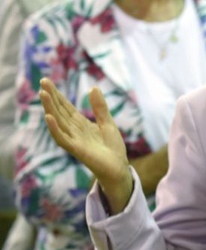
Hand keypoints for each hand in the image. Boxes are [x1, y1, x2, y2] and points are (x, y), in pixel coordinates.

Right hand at [39, 78, 132, 212]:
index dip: (57, 95)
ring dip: (50, 108)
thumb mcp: (107, 123)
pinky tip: (49, 117)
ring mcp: (74, 140)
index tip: (47, 81)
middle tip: (42, 81)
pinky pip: (62, 138)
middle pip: (60, 111)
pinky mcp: (77, 150)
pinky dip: (55, 128)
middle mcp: (74, 130)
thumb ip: (100, 107)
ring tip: (43, 94)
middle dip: (51, 97)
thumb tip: (93, 88)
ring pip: (58, 122)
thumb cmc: (112, 147)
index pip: (66, 107)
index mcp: (81, 124)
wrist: (118, 167)